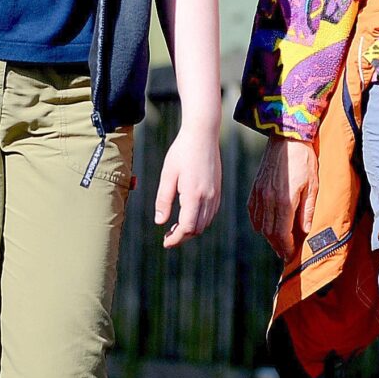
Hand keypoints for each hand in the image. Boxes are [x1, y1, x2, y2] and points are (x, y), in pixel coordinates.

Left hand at [155, 123, 222, 247]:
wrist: (203, 134)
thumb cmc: (181, 152)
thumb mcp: (167, 175)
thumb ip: (163, 199)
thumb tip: (160, 222)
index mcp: (194, 195)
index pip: (187, 227)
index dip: (176, 239)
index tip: (165, 242)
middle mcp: (208, 197)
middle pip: (198, 229)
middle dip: (183, 236)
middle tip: (167, 236)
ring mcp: (215, 194)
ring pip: (206, 222)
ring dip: (192, 229)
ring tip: (176, 227)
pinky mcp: (218, 189)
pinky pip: (211, 213)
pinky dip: (201, 220)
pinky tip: (189, 215)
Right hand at [247, 136, 318, 257]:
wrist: (286, 137)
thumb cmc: (304, 160)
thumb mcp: (313, 185)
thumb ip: (307, 210)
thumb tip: (305, 231)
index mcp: (284, 201)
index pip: (282, 233)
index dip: (286, 248)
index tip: (290, 256)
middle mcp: (268, 199)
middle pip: (269, 232)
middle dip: (277, 245)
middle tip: (285, 253)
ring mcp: (259, 193)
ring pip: (259, 224)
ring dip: (268, 236)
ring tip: (278, 242)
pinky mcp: (255, 187)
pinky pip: (252, 212)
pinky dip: (257, 223)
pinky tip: (264, 227)